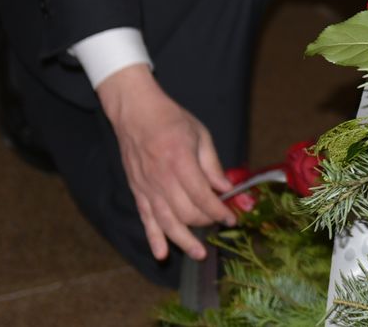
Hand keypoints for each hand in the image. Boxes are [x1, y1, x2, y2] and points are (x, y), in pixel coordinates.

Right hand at [96, 64, 236, 261]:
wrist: (136, 114)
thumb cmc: (171, 120)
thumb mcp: (200, 135)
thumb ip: (212, 165)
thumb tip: (225, 189)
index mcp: (180, 161)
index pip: (202, 196)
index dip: (219, 211)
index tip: (232, 218)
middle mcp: (162, 179)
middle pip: (186, 212)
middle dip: (206, 222)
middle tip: (219, 224)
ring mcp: (147, 188)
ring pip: (166, 222)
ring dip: (183, 241)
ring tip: (199, 253)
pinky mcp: (137, 192)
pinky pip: (146, 220)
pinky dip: (153, 238)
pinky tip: (161, 254)